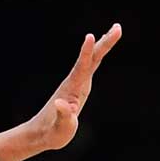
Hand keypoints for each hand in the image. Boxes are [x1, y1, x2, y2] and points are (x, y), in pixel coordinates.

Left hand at [29, 24, 121, 151]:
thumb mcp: (60, 128)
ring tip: (114, 31)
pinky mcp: (79, 88)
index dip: (86, 52)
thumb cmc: (52, 132)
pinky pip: (90, 67)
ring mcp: (77, 84)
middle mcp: (75, 82)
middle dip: (104, 43)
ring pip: (92, 61)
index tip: (91, 36)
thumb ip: (63, 116)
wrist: (41, 133)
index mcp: (72, 89)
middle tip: (118, 27)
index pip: (82, 67)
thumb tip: (62, 104)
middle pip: (92, 59)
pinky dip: (97, 56)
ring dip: (102, 46)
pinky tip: (100, 50)